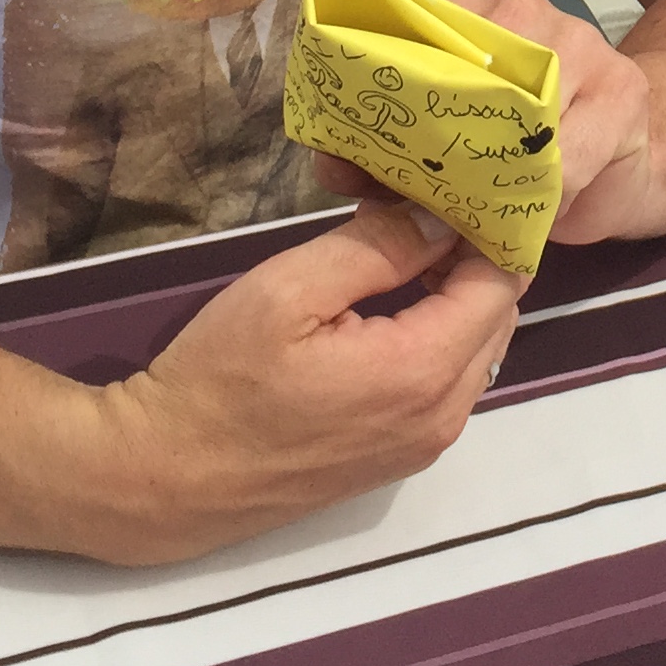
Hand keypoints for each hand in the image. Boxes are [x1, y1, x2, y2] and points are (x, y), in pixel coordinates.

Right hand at [99, 200, 522, 562]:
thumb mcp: (290, 290)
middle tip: (421, 211)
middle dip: (471, 259)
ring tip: (404, 251)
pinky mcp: (401, 457)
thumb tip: (442, 218)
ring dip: (455, 298)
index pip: (501, 281)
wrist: (165, 478)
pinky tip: (392, 307)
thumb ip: (378, 247)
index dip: (485, 228)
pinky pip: (449, 383)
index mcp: (423, 371)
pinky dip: (438, 338)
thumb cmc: (219, 378)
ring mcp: (424, 444)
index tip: (454, 187)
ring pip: (477, 349)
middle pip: (497, 315)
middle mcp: (443, 415)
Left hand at [305, 0, 654, 244]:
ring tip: (472, 216)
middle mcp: (519, 12)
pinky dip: (544, 196)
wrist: (626, 161)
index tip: (354, 146)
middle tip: (417, 196)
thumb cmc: (519, 156)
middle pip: (463, 67)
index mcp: (464, 14)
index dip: (380, 91)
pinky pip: (571, 155)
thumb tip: (328, 160)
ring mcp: (578, 40)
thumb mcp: (437, 158)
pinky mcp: (624, 87)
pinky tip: (532, 217)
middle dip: (436, 141)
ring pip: (518, 112)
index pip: (408, 31)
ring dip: (492, 175)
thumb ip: (382, 157)